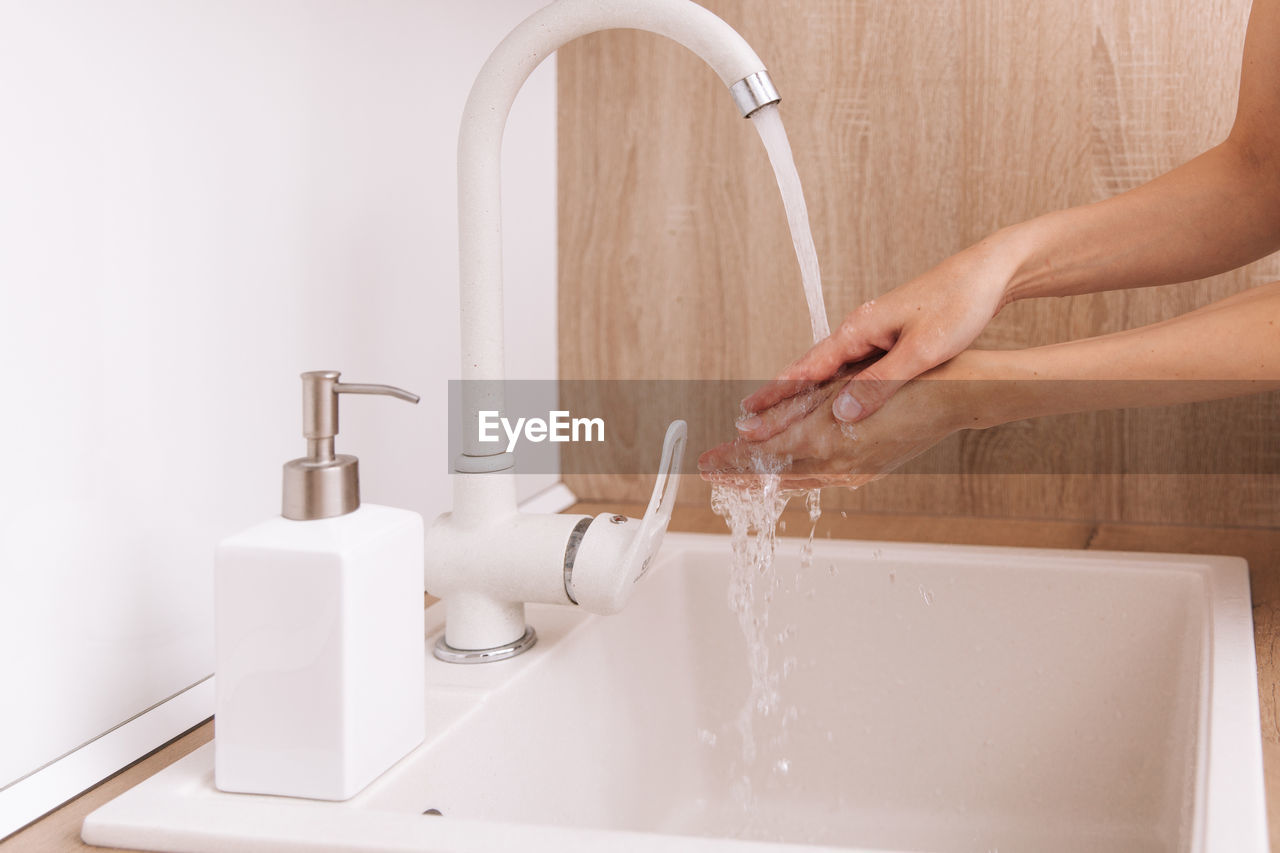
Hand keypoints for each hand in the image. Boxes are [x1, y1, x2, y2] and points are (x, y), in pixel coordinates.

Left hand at [700, 363, 965, 489]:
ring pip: (797, 480)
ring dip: (764, 478)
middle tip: (707, 472)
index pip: (764, 460)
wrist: (959, 395)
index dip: (730, 461)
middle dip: (738, 475)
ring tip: (735, 474)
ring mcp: (855, 472)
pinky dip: (795, 476)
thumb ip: (790, 410)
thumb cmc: (907, 382)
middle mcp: (838, 466)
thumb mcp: (839, 389)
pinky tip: (785, 471)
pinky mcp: (868, 470)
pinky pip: (821, 478)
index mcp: (827, 444)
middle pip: (774, 477)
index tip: (704, 463)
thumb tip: (747, 426)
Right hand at [736, 237, 1017, 441]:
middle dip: (780, 393)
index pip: (807, 367)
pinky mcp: (891, 336)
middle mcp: (860, 329)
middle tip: (748, 414)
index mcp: (859, 329)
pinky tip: (833, 398)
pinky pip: (853, 367)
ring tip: (780, 411)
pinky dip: (835, 385)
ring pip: (831, 369)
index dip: (776, 392)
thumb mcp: (921, 351)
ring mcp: (875, 332)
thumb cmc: (959, 305)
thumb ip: (882, 384)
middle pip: (810, 368)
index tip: (747, 409)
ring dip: (805, 391)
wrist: (989, 273)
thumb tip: (842, 414)